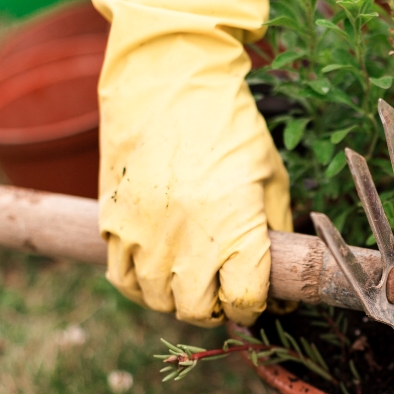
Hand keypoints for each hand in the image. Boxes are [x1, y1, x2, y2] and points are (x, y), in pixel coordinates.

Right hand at [92, 0, 290, 326]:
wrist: (167, 83)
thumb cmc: (230, 128)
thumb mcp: (270, 178)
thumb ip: (275, 230)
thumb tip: (280, 274)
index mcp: (235, 230)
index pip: (243, 302)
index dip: (253, 306)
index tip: (255, 297)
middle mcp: (187, 240)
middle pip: (198, 310)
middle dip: (217, 308)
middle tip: (224, 291)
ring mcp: (144, 235)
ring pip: (159, 301)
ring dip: (178, 300)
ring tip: (192, 280)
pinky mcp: (113, 223)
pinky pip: (123, 280)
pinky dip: (142, 287)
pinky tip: (159, 273)